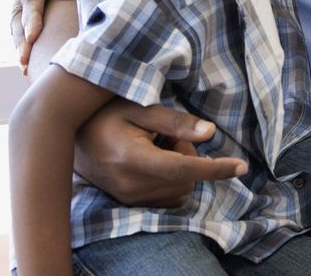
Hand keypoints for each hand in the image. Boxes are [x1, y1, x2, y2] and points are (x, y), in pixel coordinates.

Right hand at [10, 0, 88, 72]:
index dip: (31, 16)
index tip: (34, 36)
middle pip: (17, 12)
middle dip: (20, 37)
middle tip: (24, 60)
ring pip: (17, 19)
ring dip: (20, 41)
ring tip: (24, 66)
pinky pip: (25, 18)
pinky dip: (26, 36)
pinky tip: (31, 56)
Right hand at [74, 100, 247, 207]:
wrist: (69, 135)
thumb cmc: (107, 114)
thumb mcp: (141, 107)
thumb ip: (176, 121)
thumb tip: (210, 133)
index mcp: (132, 158)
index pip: (182, 169)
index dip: (215, 169)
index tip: (241, 167)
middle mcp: (129, 184)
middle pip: (184, 179)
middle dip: (186, 155)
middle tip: (163, 135)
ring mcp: (128, 197)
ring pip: (179, 189)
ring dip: (179, 168)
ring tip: (153, 146)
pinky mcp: (129, 203)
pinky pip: (168, 196)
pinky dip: (171, 180)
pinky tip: (151, 160)